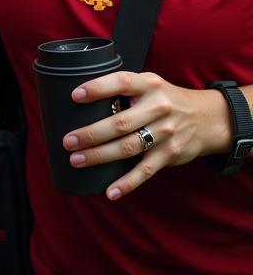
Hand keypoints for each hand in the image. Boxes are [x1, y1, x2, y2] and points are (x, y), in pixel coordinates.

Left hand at [61, 70, 231, 200]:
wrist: (206, 118)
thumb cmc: (164, 98)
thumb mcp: (147, 83)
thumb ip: (122, 88)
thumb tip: (80, 98)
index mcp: (148, 84)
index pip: (120, 82)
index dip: (97, 88)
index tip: (74, 96)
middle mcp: (158, 107)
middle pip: (120, 123)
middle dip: (91, 134)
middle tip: (68, 141)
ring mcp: (165, 133)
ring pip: (128, 147)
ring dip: (100, 156)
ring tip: (77, 160)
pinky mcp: (170, 154)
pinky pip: (145, 171)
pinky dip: (127, 183)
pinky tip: (110, 191)